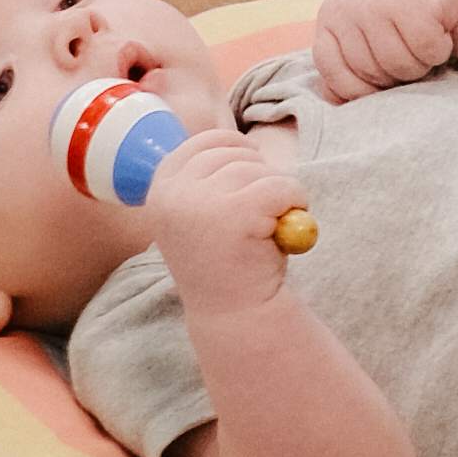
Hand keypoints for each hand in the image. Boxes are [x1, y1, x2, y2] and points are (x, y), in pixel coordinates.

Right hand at [143, 123, 313, 312]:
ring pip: (263, 170)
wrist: (234, 315)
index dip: (237, 152)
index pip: (209, 141)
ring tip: (264, 233)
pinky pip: (284, 186)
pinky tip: (278, 236)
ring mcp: (203, 201)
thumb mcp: (200, 213)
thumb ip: (207, 179)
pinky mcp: (238, 212)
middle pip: (237, 152)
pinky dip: (295, 204)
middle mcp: (175, 191)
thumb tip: (244, 142)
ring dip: (278, 196)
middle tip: (257, 219)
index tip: (249, 175)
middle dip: (260, 177)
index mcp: (161, 186)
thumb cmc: (224, 262)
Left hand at [306, 0, 457, 99]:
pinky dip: (439, 49)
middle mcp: (347, 5)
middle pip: (370, 73)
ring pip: (399, 65)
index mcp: (330, 16)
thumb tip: (333, 99)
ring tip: (419, 42)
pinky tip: (437, 30)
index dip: (358, 89)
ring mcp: (377, 0)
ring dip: (419, 64)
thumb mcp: (361, 38)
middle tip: (406, 52)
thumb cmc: (396, 19)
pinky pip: (426, 50)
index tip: (379, 83)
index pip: (332, 72)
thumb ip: (343, 68)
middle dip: (395, 75)